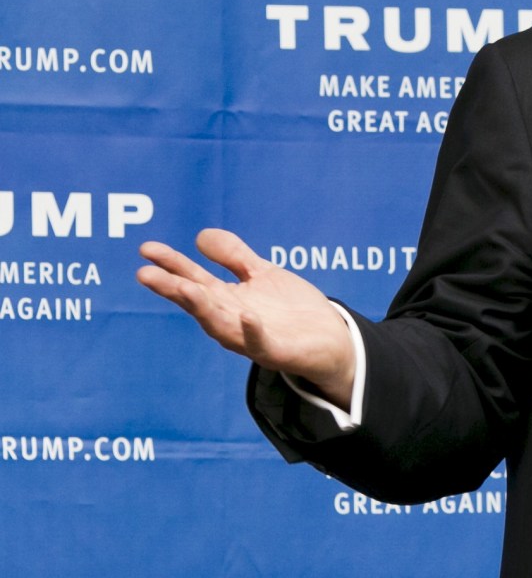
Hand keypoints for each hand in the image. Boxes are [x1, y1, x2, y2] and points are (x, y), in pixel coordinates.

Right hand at [136, 228, 355, 407]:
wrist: (331, 340)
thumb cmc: (290, 309)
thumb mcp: (261, 274)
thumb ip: (233, 256)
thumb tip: (200, 235)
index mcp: (227, 300)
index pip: (193, 280)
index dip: (171, 265)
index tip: (146, 249)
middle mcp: (231, 320)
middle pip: (198, 303)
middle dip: (173, 289)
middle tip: (145, 274)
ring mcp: (251, 338)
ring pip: (220, 325)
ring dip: (202, 308)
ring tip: (185, 289)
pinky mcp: (275, 352)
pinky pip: (261, 343)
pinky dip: (252, 332)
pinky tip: (247, 316)